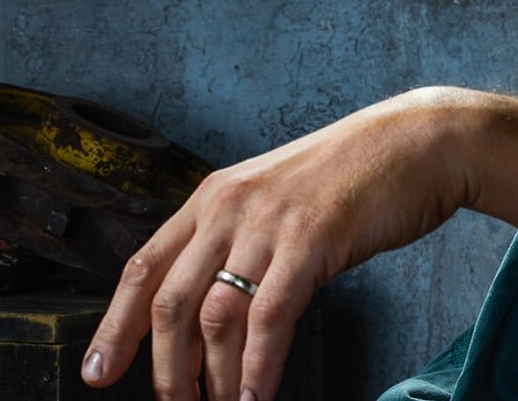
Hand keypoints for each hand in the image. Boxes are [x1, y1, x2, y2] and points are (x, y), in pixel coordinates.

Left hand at [81, 88, 476, 400]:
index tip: (99, 370)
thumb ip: (243, 240)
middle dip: (164, 367)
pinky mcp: (311, 239)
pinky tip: (256, 395)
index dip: (116, 324)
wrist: (419, 142)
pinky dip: (258, 365)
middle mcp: (230, 206)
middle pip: (170, 300)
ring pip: (216, 315)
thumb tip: (217, 305)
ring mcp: (269, 222)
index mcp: (215, 195)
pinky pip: (270, 316)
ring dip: (213, 376)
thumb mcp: (280, 199)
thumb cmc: (357, 175)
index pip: (145, 266)